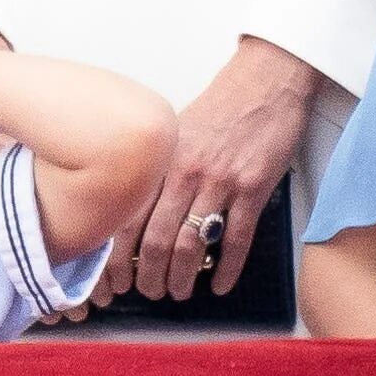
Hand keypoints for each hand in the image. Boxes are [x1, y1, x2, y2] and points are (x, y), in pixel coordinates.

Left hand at [113, 37, 319, 301]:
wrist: (262, 82)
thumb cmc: (216, 108)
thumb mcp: (172, 133)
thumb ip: (154, 170)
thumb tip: (131, 210)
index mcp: (159, 161)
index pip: (126, 217)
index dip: (116, 255)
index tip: (112, 278)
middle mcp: (184, 173)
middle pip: (155, 238)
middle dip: (148, 274)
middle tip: (147, 293)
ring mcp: (220, 182)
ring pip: (193, 243)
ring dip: (182, 276)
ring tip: (178, 292)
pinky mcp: (255, 188)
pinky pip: (238, 238)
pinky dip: (229, 269)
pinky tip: (220, 286)